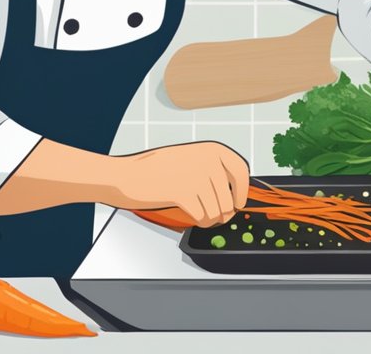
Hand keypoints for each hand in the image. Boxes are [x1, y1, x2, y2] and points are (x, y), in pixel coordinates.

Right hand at [105, 141, 249, 226]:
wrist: (128, 175)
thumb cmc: (158, 169)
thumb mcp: (191, 159)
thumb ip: (213, 170)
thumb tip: (237, 193)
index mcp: (213, 149)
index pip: (242, 171)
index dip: (242, 192)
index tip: (238, 202)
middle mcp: (208, 160)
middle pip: (229, 200)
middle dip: (222, 213)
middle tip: (211, 214)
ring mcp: (197, 176)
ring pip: (218, 212)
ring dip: (211, 219)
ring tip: (200, 215)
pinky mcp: (184, 193)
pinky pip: (204, 217)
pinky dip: (201, 222)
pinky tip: (193, 216)